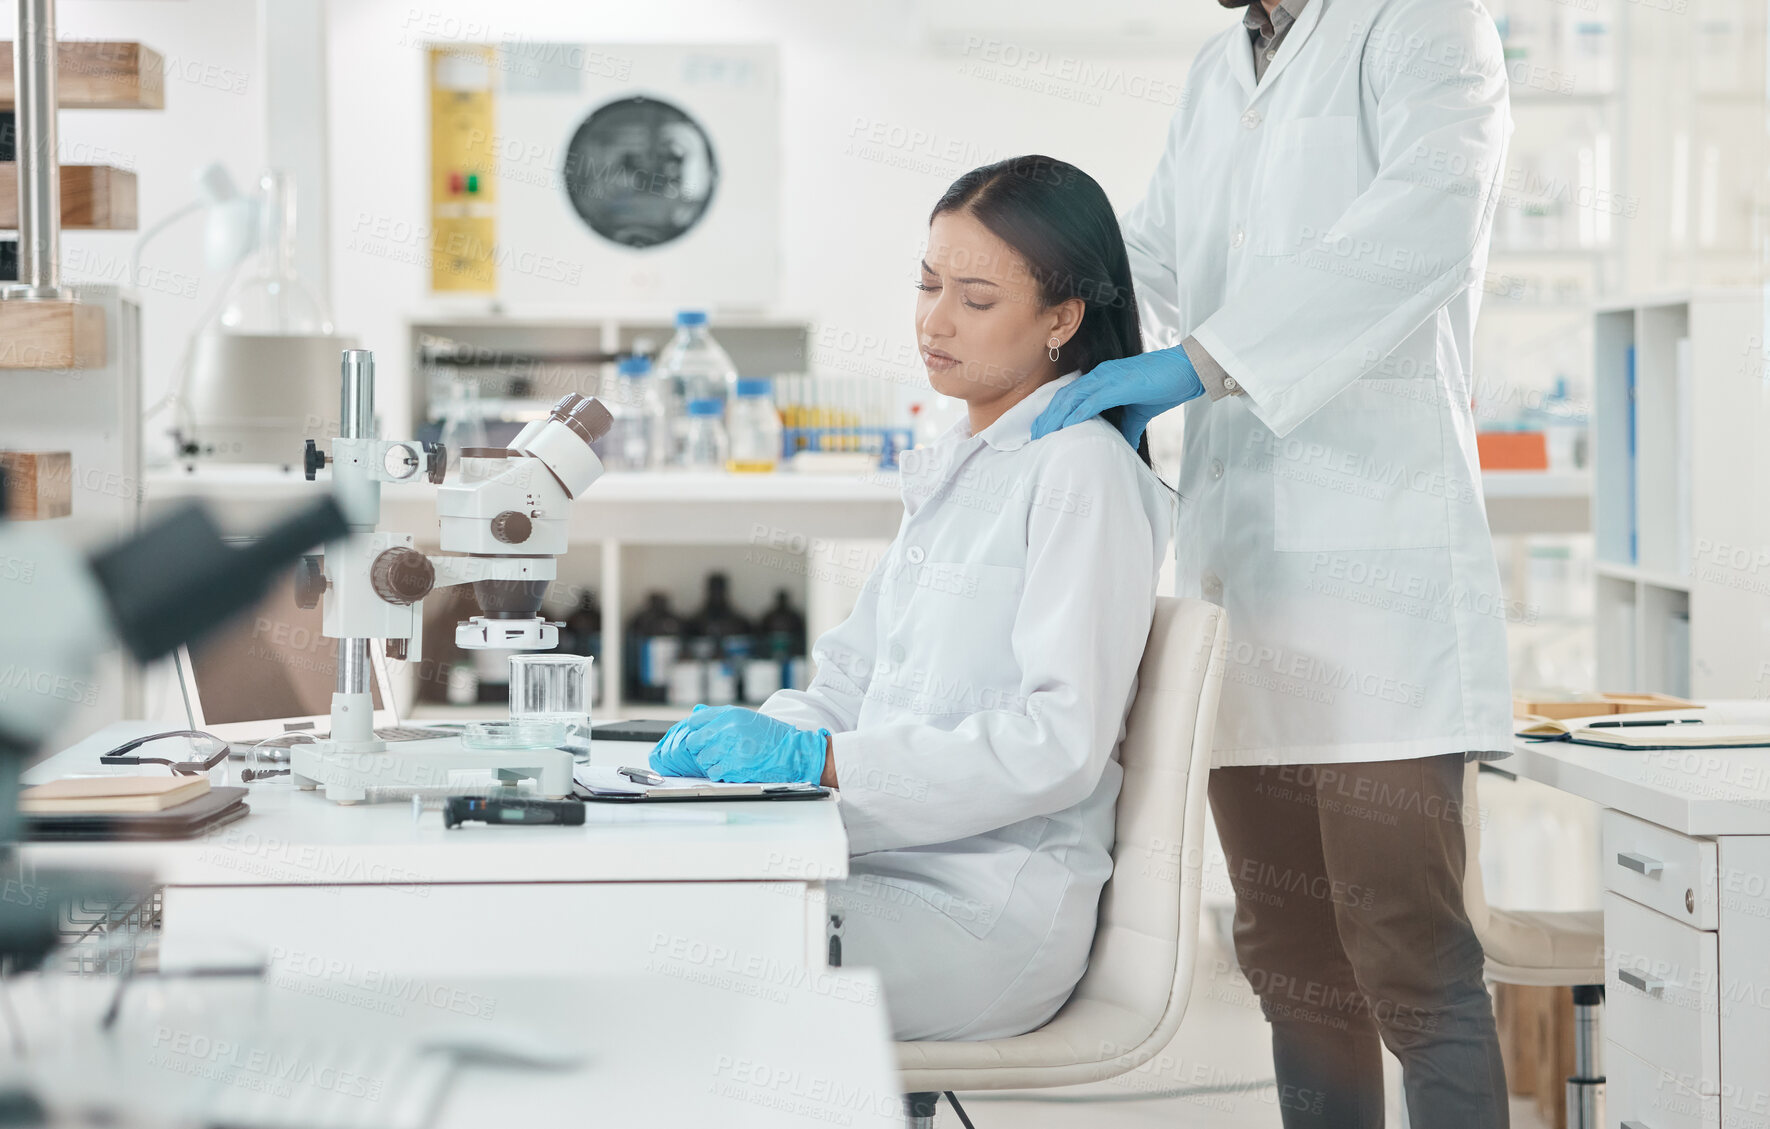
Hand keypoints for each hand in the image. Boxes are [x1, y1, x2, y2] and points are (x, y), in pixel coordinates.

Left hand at [648, 705, 827, 783]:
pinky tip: (731, 768)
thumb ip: (719, 716)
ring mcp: (731, 749)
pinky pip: (713, 772)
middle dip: (700, 749)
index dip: (693, 731)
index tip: (697, 738)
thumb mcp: (746, 718)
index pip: (694, 722)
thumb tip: (694, 714)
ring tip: (726, 760)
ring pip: (702, 759)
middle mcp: (728, 729)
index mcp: (730, 715)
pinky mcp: (735, 768)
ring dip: (710, 762)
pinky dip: (719, 773)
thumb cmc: (770, 736)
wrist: (793, 753)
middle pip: (694, 742)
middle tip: (713, 751)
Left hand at [1031, 345, 1203, 446]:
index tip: (1041, 431)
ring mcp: (1109, 377)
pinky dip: (1077, 413)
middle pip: (1064, 397)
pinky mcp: (1120, 383)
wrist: (1189, 370)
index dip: (1053, 413)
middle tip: (1033, 437)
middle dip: (1047, 417)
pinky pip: (1093, 400)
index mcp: (1102, 379)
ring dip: (1056, 416)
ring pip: (1073, 397)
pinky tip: (1066, 426)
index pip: (1070, 396)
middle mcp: (1100, 375)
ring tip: (1043, 435)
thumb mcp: (1140, 412)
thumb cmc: (1166, 386)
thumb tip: (1123, 445)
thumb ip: (1128, 427)